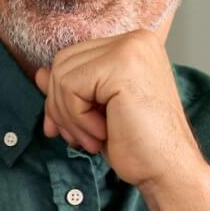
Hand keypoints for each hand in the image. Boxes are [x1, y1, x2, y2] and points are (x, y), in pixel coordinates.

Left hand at [35, 31, 209, 210]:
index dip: (60, 96)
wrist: (170, 171)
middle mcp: (136, 39)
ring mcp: (131, 48)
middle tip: (76, 138)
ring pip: (62, 74)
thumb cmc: (137, 145)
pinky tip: (102, 134)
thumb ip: (70, 88)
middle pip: (63, 62)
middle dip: (59, 106)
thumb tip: (39, 73)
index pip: (73, 58)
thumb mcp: (94, 112)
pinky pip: (71, 87)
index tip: (63, 129)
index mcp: (134, 45)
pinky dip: (77, 118)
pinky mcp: (122, 64)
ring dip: (68, 116)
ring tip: (92, 138)